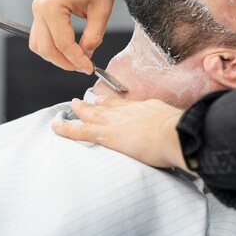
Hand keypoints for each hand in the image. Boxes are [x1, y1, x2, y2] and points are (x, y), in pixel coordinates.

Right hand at [30, 0, 150, 72]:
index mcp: (52, 7)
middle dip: (65, 62)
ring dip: (56, 56)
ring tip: (77, 59)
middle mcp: (39, 8)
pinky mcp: (41, 9)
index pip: (63, 44)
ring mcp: (37, 8)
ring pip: (38, 44)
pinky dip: (53, 45)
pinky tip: (70, 48)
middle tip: (84, 67)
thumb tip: (86, 55)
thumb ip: (94, 35)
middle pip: (45, 48)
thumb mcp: (102, 9)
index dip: (77, 60)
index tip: (90, 69)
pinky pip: (40, 35)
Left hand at [52, 96, 189, 171]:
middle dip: (94, 103)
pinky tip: (56, 127)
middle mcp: (127, 111)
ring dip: (79, 110)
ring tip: (69, 108)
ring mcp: (116, 121)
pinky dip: (67, 128)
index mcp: (144, 107)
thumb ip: (165, 123)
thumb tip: (168, 128)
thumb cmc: (178, 130)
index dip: (114, 103)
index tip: (106, 101)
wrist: (174, 133)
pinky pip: (81, 131)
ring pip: (91, 114)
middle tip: (83, 101)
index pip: (124, 104)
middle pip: (107, 105)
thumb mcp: (172, 120)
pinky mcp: (107, 135)